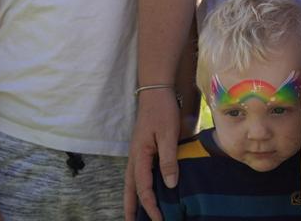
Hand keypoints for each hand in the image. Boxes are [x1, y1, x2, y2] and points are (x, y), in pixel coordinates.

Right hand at [123, 89, 180, 220]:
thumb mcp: (169, 135)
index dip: (151, 205)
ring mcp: (137, 152)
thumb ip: (168, 160)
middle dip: (131, 207)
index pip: (143, 187)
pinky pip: (138, 172)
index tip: (159, 219)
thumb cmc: (163, 111)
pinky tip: (145, 189)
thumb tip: (170, 185)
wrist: (156, 91)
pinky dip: (138, 185)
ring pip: (132, 181)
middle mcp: (134, 157)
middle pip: (130, 188)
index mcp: (139, 156)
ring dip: (133, 197)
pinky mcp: (142, 148)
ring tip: (135, 213)